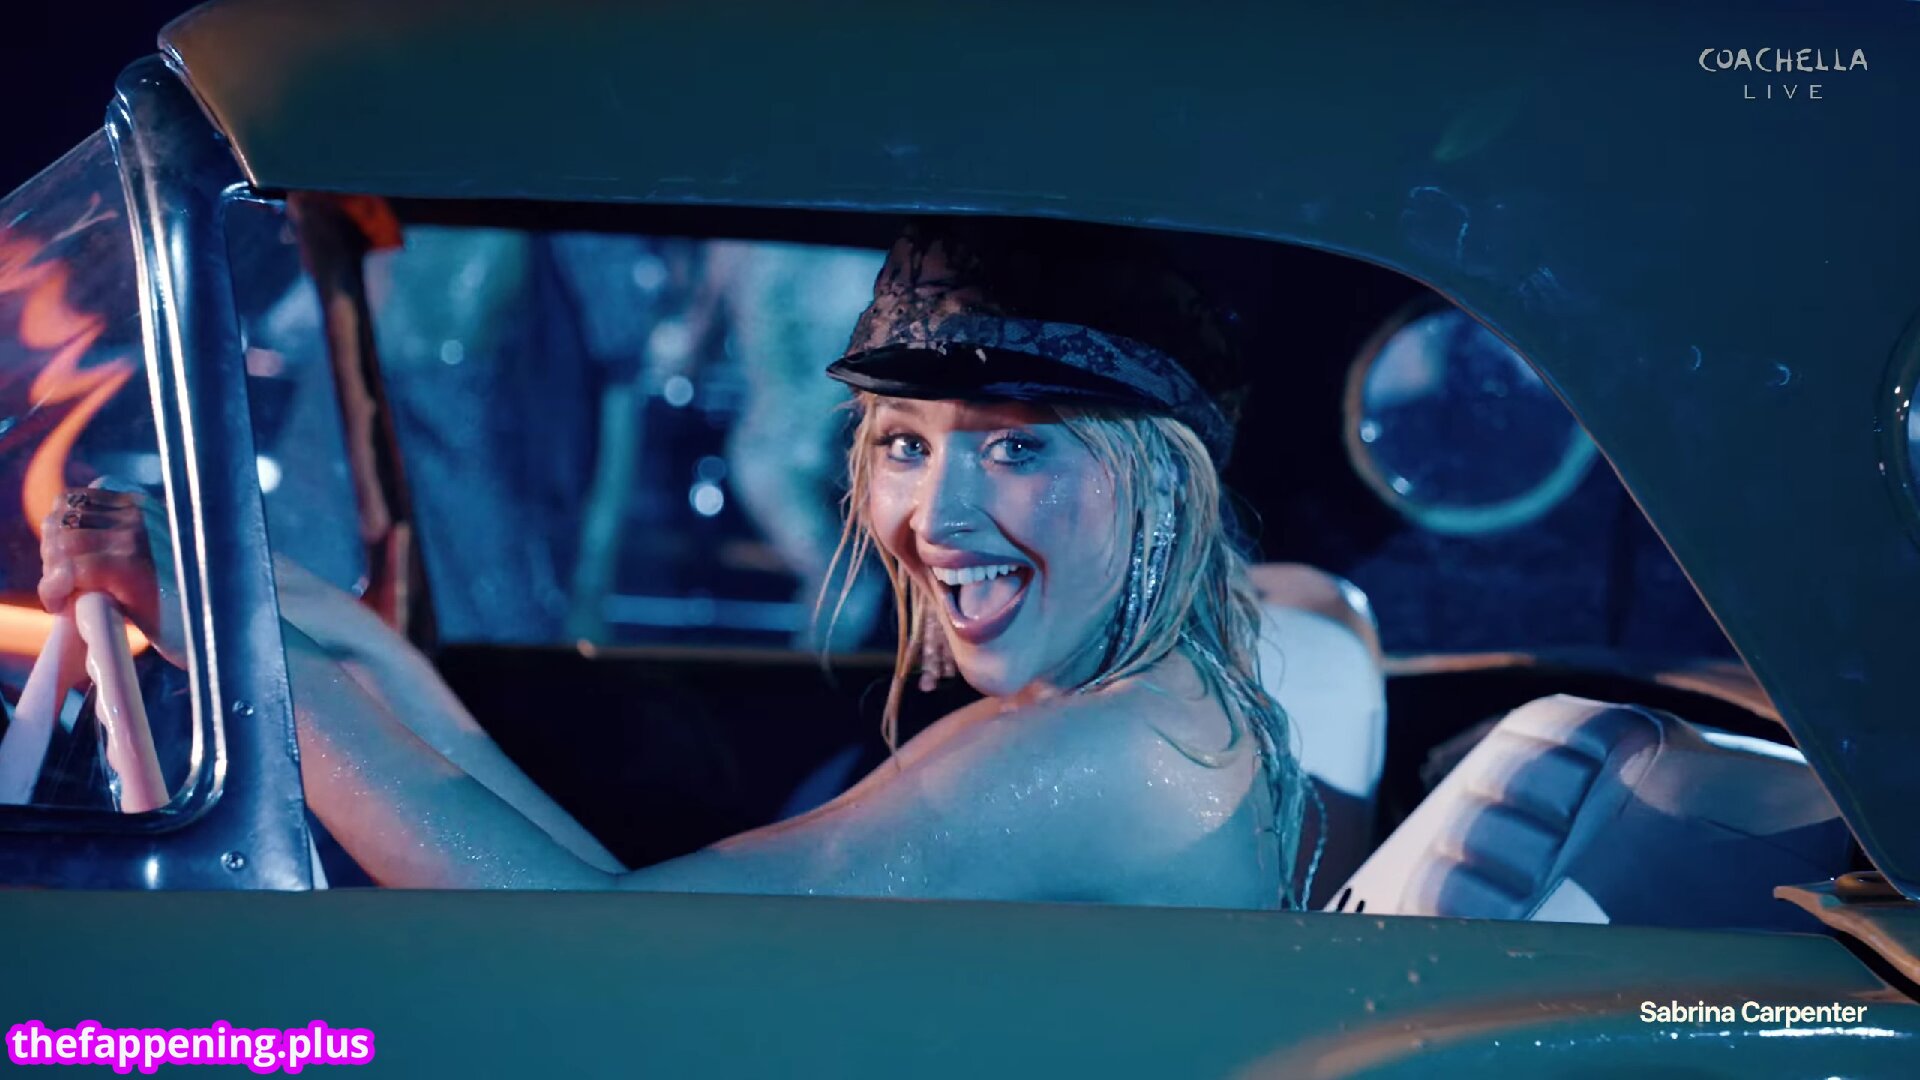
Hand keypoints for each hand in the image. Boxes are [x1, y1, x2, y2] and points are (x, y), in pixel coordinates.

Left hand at [38, 485, 178, 663]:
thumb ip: (119, 543)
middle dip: (50, 554)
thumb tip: (62, 544)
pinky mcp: (129, 568)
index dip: (56, 531)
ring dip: (52, 573)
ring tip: (65, 599)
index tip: (60, 563)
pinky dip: (54, 589)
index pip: (74, 499)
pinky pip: (70, 569)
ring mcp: (136, 539)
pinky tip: (61, 607)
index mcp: (144, 507)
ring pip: (62, 543)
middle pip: (61, 519)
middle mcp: (140, 516)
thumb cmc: (182, 604)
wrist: (216, 631)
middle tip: (62, 587)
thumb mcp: (153, 560)